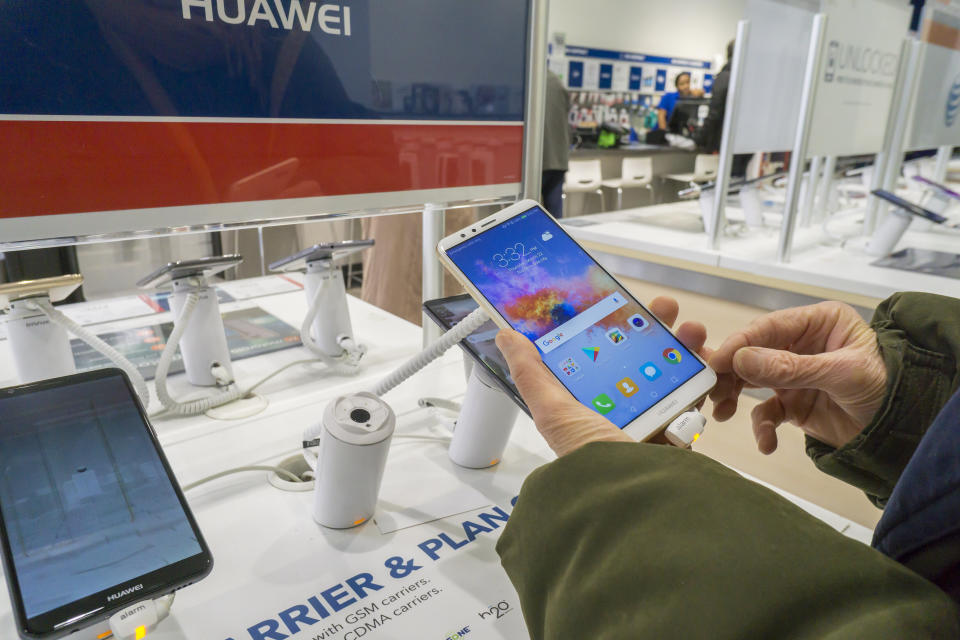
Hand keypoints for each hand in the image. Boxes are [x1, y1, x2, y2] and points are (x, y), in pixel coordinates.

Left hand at [495, 297, 707, 456]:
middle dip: (652, 327)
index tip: (617, 300)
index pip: (597, 355)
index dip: (607, 327)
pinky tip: (707, 356)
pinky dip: (704, 372)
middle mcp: (620, 410)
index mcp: (586, 405)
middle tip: (663, 307)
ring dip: (683, 342)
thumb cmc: (593, 460)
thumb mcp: (554, 411)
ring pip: (670, 369)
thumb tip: (506, 336)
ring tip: (690, 328)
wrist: (639, 500)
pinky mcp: (682, 428)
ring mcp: (653, 418)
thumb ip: (531, 373)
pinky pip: (695, 393)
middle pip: (637, 356)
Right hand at [708, 301, 886, 453]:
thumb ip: (790, 367)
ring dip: (734, 397)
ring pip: (751, 381)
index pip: (768, 327)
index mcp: (817, 323)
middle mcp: (801, 344)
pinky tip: (767, 443)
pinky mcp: (793, 403)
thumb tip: (741, 360)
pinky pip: (767, 412)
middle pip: (753, 353)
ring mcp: (794, 374)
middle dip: (731, 373)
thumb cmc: (887, 387)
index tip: (717, 362)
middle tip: (710, 389)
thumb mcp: (840, 373)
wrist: (905, 432)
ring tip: (720, 412)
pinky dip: (762, 428)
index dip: (740, 343)